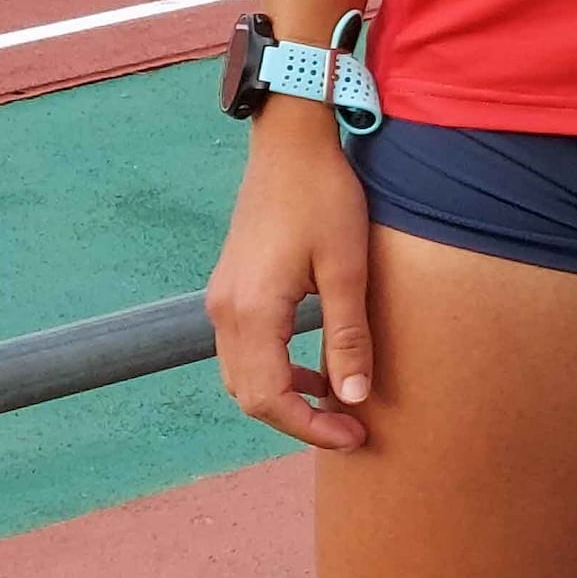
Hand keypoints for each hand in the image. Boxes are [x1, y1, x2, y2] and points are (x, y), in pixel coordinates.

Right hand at [209, 109, 384, 447]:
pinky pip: (243, 351)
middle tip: (350, 429)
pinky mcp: (230, 288)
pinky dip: (274, 372)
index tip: (354, 436)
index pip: (270, 398)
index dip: (311, 428)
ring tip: (337, 405)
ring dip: (284, 399)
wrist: (291, 141)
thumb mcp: (348, 268)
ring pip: (242, 377)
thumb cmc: (324, 196)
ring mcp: (222, 299)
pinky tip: (314, 370)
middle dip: (297, 422)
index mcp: (251, 311)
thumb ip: (349, 337)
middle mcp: (225, 311)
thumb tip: (354, 398)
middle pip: (249, 396)